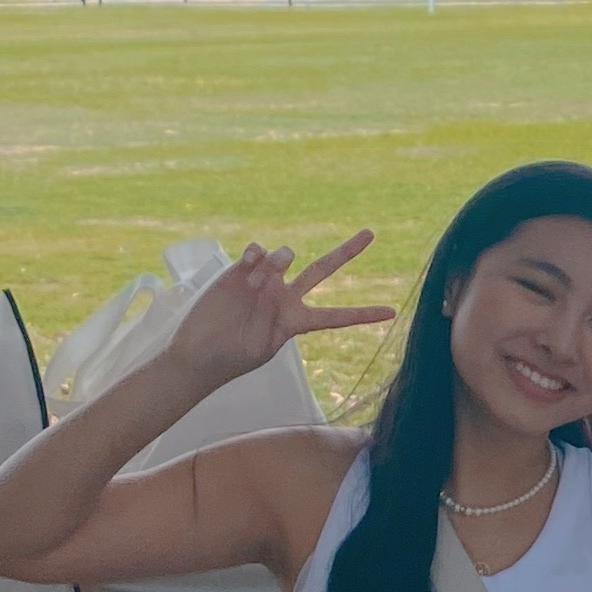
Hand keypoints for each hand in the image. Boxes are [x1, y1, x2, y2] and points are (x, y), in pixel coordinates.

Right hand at [175, 236, 392, 390]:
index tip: (391, 312)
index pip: (336, 316)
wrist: (200, 351)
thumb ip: (275, 316)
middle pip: (323, 268)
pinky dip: (255, 256)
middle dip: (347, 251)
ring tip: (253, 286)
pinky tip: (248, 265)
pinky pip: (257, 251)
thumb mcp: (263, 349)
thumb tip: (273, 282)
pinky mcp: (242, 270)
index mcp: (297, 321)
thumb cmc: (232, 358)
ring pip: (285, 255)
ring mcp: (265, 280)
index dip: (362, 314)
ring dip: (274, 265)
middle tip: (370, 233)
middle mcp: (286, 296)